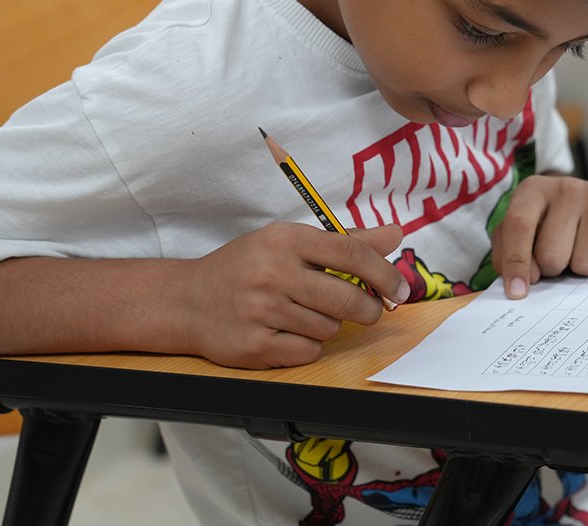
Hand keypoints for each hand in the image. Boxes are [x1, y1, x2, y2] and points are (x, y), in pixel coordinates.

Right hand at [177, 221, 406, 368]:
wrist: (187, 301)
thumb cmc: (248, 267)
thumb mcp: (289, 242)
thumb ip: (345, 242)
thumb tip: (395, 235)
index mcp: (284, 239)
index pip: (350, 253)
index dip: (384, 273)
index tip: (400, 289)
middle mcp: (272, 273)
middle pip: (346, 298)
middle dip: (369, 308)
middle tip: (371, 310)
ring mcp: (261, 312)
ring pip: (328, 327)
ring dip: (329, 325)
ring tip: (305, 313)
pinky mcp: (254, 346)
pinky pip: (307, 351)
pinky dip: (307, 345)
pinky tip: (288, 331)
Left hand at [491, 175, 587, 299]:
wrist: (583, 205)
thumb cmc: (543, 225)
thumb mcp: (514, 234)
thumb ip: (507, 256)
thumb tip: (520, 286)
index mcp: (534, 190)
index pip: (519, 225)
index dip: (516, 262)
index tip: (517, 292)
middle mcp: (568, 188)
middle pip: (553, 255)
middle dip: (552, 269)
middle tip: (557, 257)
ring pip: (586, 264)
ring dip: (579, 269)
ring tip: (578, 250)